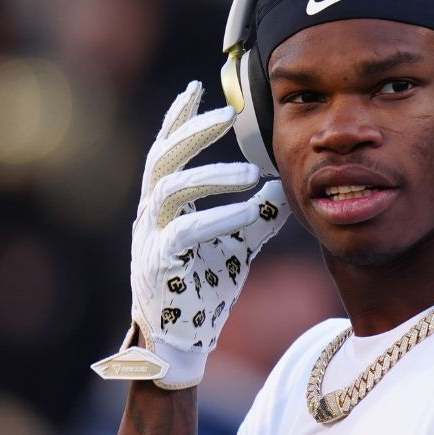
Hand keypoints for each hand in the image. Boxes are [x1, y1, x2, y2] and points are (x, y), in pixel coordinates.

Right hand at [92, 81, 289, 388]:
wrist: (181, 344)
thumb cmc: (203, 292)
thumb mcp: (234, 246)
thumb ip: (254, 217)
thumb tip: (283, 189)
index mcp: (163, 208)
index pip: (166, 152)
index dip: (179, 121)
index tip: (197, 89)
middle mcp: (150, 217)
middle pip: (162, 158)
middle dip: (192, 132)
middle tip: (226, 114)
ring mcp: (150, 239)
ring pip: (170, 189)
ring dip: (212, 175)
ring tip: (251, 175)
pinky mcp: (161, 265)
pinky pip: (186, 230)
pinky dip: (220, 216)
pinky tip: (250, 210)